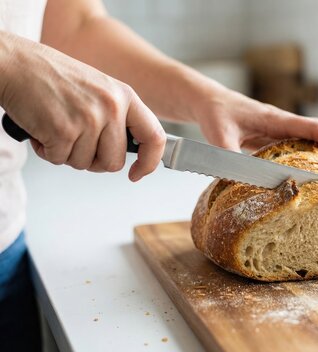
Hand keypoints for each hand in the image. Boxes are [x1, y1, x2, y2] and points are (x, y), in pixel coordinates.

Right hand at [0, 32, 164, 180]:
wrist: (15, 63)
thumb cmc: (53, 77)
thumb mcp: (100, 90)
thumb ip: (118, 116)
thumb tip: (133, 149)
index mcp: (125, 96)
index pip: (154, 137)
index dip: (149, 162)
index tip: (138, 173)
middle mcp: (111, 107)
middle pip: (114, 162)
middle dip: (93, 160)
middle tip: (75, 141)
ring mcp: (89, 119)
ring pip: (85, 164)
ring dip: (67, 153)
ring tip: (56, 126)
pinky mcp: (64, 130)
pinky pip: (59, 160)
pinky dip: (47, 151)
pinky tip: (42, 128)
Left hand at [191, 87, 317, 169]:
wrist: (212, 102)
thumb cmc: (217, 115)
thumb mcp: (219, 137)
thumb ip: (229, 157)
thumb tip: (242, 182)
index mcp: (277, 120)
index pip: (316, 128)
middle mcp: (288, 122)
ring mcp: (288, 128)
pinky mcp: (284, 135)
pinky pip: (313, 141)